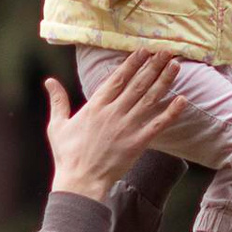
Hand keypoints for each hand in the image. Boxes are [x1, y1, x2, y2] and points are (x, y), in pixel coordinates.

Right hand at [44, 47, 183, 199]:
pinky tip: (182, 100)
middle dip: (153, 65)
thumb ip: (58, 101)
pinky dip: (171, 112)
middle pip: (138, 84)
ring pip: (149, 99)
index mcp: (95, 106)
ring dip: (164, 81)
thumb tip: (49, 81)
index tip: (144, 50)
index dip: (132, 63)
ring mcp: (127, 127)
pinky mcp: (137, 143)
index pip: (117, 78)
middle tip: (166, 51)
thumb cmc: (67, 155)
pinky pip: (158, 125)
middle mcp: (113, 113)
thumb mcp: (57, 125)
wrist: (80, 182)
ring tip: (176, 66)